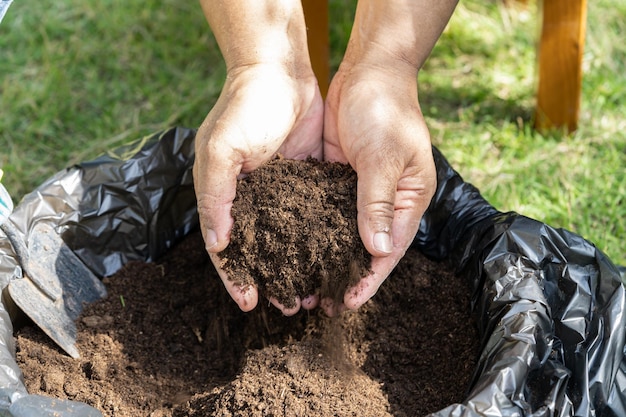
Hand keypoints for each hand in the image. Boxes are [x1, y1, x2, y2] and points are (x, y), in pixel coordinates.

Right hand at [193, 64, 323, 313]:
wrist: (280, 70)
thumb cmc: (245, 107)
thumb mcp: (222, 149)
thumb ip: (217, 195)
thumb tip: (218, 243)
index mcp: (223, 195)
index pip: (225, 247)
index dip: (235, 276)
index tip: (250, 303)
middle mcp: (249, 198)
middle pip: (258, 250)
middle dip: (272, 279)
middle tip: (291, 305)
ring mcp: (277, 191)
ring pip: (286, 240)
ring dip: (297, 266)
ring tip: (313, 291)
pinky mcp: (304, 180)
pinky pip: (309, 216)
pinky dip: (316, 239)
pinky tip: (330, 257)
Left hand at [322, 63, 436, 315]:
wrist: (370, 70)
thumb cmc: (387, 108)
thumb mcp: (384, 156)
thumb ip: (378, 202)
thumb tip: (378, 251)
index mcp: (408, 199)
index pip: (389, 250)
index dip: (369, 279)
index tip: (348, 303)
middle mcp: (388, 201)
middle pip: (366, 249)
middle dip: (345, 277)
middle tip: (319, 304)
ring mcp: (362, 191)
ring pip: (343, 234)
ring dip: (326, 259)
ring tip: (303, 284)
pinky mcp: (339, 178)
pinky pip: (327, 211)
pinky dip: (313, 231)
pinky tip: (293, 247)